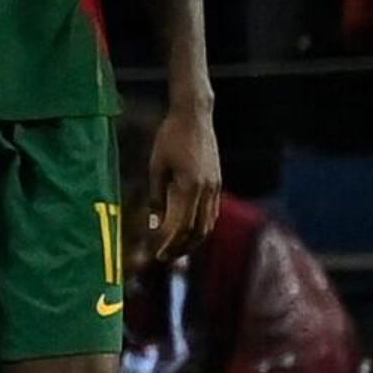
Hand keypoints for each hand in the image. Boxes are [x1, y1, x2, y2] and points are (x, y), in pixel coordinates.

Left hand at [144, 100, 219, 261]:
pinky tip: (187, 230)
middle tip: (165, 257)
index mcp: (190, 186)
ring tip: (175, 248)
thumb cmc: (169, 137)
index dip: (170, 244)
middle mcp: (207, 190)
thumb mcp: (156, 166)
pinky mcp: (218, 182)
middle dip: (181, 248)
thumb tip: (154, 225)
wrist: (194, 115)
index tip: (157, 255)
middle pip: (198, 231)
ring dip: (192, 240)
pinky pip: (211, 212)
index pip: (181, 227)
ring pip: (208, 224)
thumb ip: (156, 197)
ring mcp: (216, 186)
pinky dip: (201, 226)